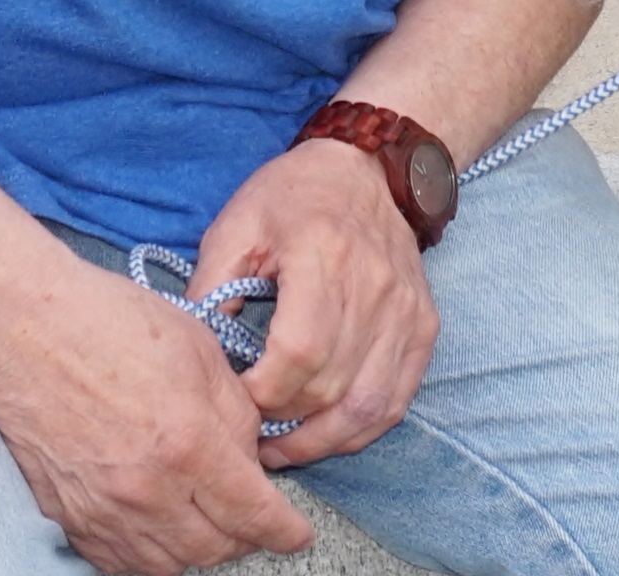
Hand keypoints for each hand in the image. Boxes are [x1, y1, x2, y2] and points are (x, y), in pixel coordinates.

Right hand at [0, 248, 316, 573]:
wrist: (21, 326)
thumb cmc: (107, 322)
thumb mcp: (199, 350)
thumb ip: (237, 414)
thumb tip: (251, 458)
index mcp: (189, 444)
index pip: (254, 515)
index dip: (285, 532)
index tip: (296, 534)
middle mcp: (147, 490)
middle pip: (214, 549)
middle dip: (244, 540)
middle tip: (251, 518)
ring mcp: (103, 509)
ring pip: (168, 564)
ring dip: (197, 550)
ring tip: (206, 523)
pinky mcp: (67, 513)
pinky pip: (117, 561)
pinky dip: (146, 555)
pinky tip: (157, 530)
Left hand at [200, 137, 438, 467]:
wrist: (367, 168)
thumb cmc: (292, 195)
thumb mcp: (236, 225)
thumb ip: (210, 288)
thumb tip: (194, 354)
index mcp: (323, 254)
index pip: (299, 350)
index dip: (264, 391)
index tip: (236, 399)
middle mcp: (374, 286)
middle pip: (331, 386)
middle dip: (285, 422)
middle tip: (249, 431)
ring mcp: (406, 311)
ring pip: (369, 405)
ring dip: (323, 440)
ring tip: (283, 450)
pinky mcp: (424, 326)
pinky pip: (397, 399)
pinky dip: (362, 428)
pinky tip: (326, 435)